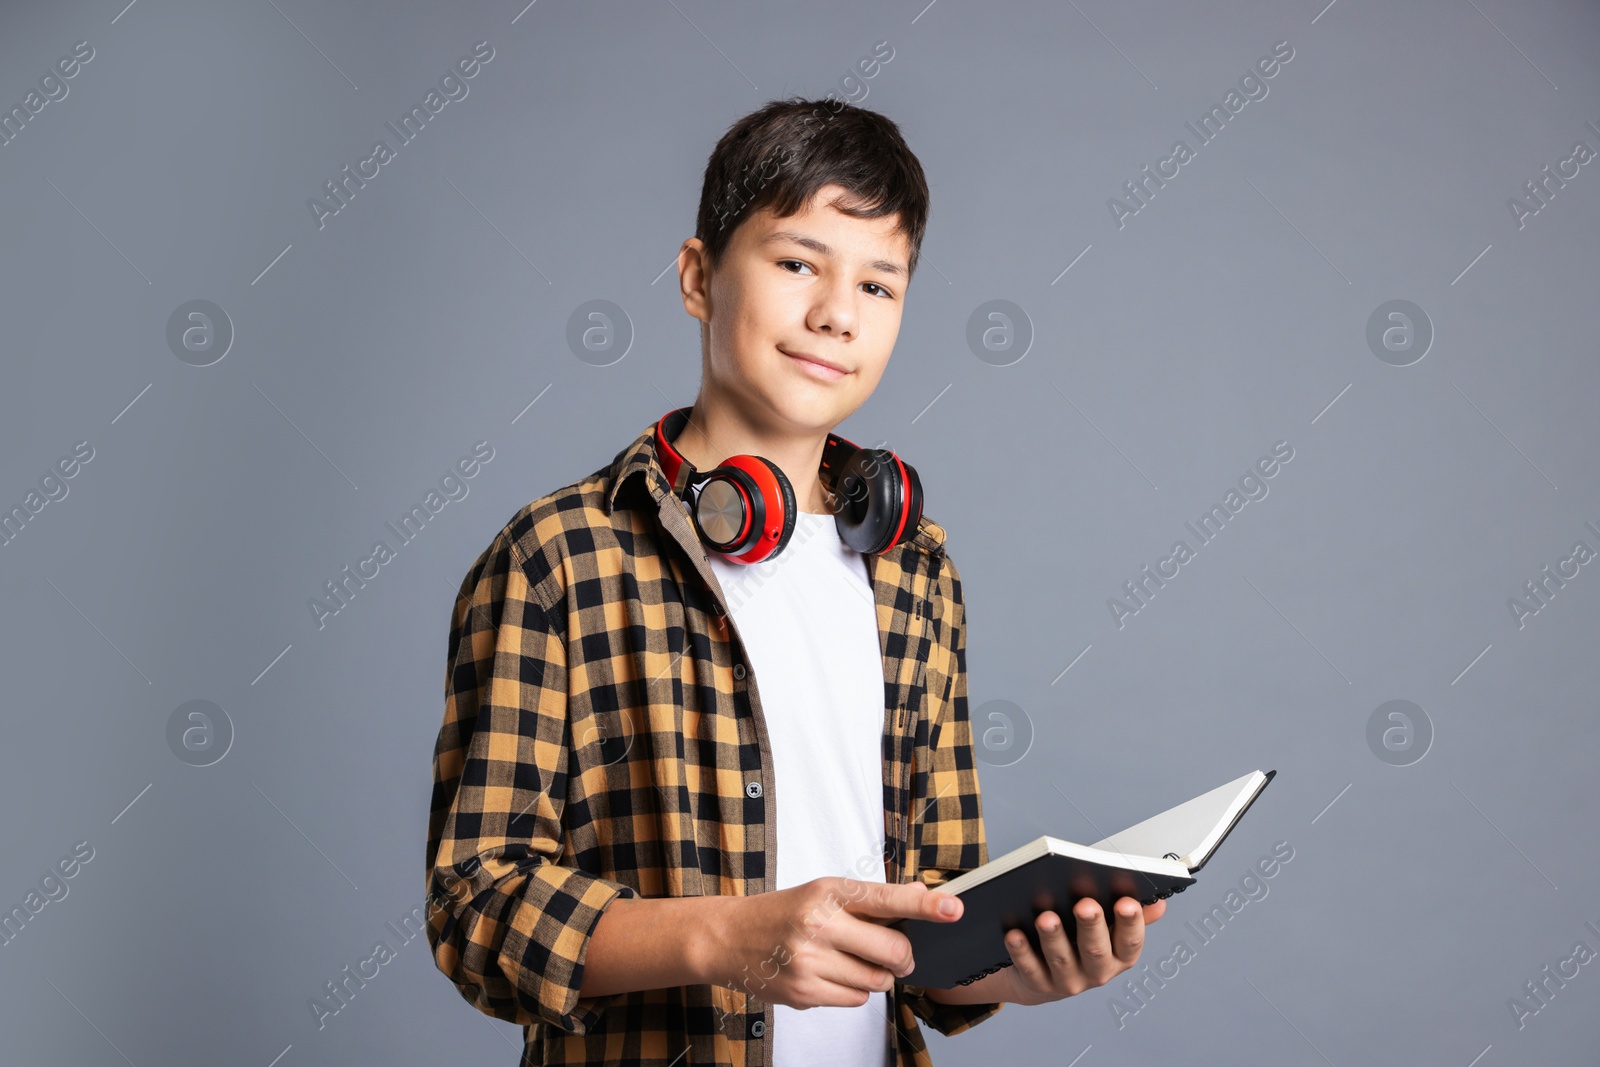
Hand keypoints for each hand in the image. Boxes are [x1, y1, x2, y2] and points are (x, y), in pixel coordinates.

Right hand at [705, 878, 962, 1009]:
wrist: (729, 938)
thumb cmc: (784, 911)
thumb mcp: (824, 892)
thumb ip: (872, 899)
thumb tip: (922, 899)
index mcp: (828, 891)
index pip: (887, 898)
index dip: (926, 906)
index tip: (954, 909)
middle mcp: (819, 924)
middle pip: (893, 951)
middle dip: (902, 955)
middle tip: (894, 952)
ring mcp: (810, 962)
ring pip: (878, 981)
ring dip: (876, 975)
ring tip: (850, 960)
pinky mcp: (805, 993)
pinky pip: (856, 999)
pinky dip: (855, 991)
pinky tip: (832, 975)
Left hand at [993, 896, 1165, 1005]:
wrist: (1040, 976)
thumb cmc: (1078, 940)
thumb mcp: (1109, 928)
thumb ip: (1131, 913)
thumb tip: (1158, 902)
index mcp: (1119, 955)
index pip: (1131, 942)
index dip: (1131, 923)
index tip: (1126, 901)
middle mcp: (1097, 972)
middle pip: (1096, 952)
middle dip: (1092, 927)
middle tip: (1085, 904)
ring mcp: (1067, 981)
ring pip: (1062, 960)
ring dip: (1054, 938)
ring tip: (1046, 917)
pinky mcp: (1038, 984)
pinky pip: (1029, 968)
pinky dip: (1022, 951)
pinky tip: (1014, 934)